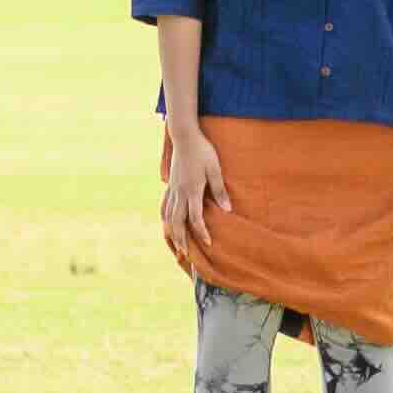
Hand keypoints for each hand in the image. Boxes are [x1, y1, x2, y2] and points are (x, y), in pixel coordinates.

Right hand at [159, 115, 231, 256]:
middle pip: (177, 222)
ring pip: (168, 216)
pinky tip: (167, 223)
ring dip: (172, 232)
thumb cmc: (203, 151)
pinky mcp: (170, 184)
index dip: (202, 232)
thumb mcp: (215, 169)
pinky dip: (165, 218)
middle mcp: (179, 193)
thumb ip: (220, 190)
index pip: (195, 218)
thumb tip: (228, 210)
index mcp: (192, 190)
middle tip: (185, 256)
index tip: (209, 244)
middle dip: (181, 240)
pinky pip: (165, 206)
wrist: (184, 136)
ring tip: (176, 246)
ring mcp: (173, 189)